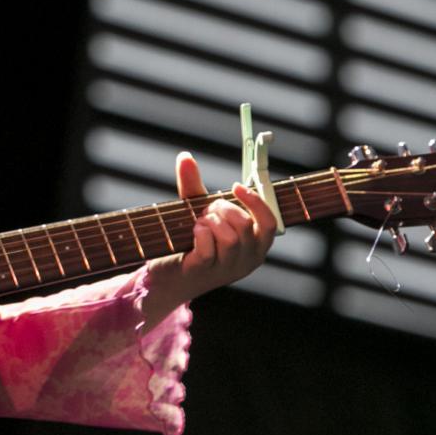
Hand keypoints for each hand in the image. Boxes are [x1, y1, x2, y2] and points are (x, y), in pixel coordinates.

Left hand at [141, 151, 276, 325]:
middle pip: (246, 226)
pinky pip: (208, 246)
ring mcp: (226, 269)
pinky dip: (199, 233)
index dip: (255, 202)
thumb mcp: (198, 213)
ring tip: (199, 223)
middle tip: (207, 211)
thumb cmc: (190, 243)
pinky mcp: (204, 272)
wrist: (167, 277)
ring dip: (210, 222)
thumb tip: (185, 156)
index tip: (235, 187)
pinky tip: (193, 232)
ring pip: (230, 237)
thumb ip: (194, 186)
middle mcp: (246, 260)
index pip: (269, 222)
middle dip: (224, 210)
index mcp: (255, 246)